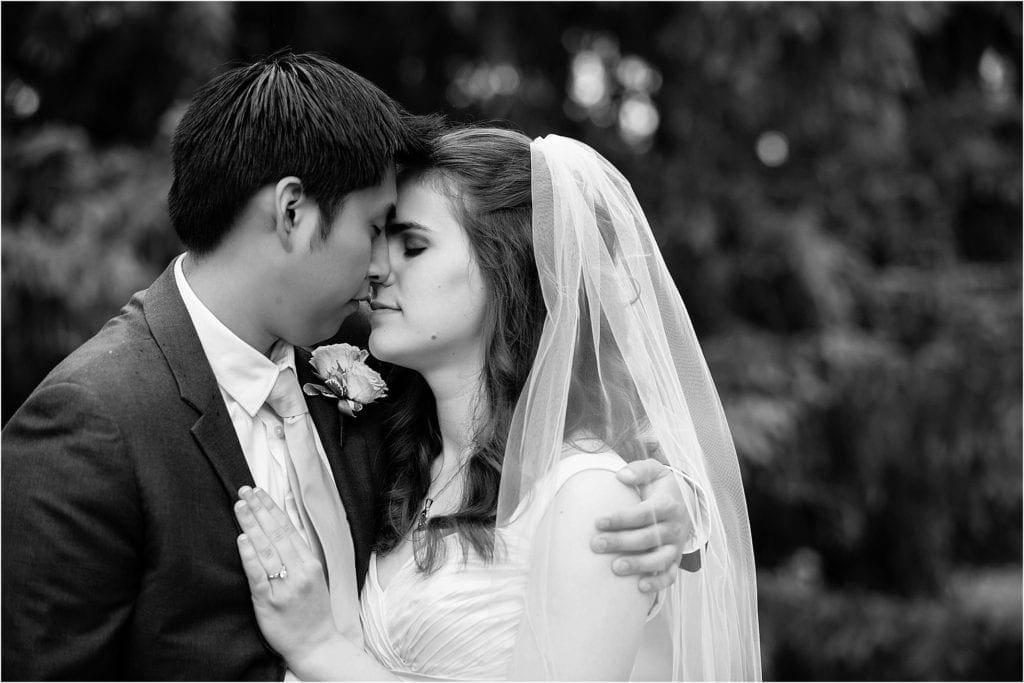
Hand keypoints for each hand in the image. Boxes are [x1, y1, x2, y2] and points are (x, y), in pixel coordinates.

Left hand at [234, 486, 338, 663]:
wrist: (316, 644)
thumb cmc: (312, 610)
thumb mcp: (313, 577)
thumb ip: (298, 552)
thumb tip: (283, 524)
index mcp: (310, 563)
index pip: (289, 528)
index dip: (272, 508)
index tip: (260, 492)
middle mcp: (299, 572)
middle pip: (276, 534)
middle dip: (259, 509)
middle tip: (245, 491)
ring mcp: (285, 586)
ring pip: (266, 549)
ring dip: (252, 525)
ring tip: (240, 507)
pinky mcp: (269, 602)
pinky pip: (258, 575)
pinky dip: (250, 556)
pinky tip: (243, 540)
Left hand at [589, 459, 691, 592]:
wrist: (685, 502)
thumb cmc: (661, 487)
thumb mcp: (654, 470)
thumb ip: (639, 470)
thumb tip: (621, 475)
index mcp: (668, 505)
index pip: (644, 514)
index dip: (621, 519)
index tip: (598, 522)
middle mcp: (674, 527)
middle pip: (648, 537)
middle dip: (621, 542)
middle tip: (595, 545)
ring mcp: (676, 546)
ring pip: (660, 559)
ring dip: (638, 565)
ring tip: (615, 568)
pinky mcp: (676, 560)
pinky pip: (670, 575)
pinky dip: (658, 584)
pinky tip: (639, 588)